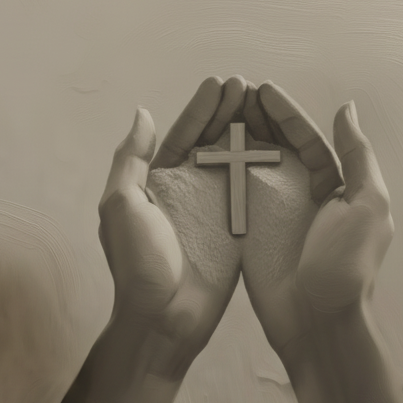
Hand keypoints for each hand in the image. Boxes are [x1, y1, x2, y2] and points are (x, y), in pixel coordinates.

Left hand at [59, 75, 245, 402]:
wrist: (165, 320)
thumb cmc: (137, 264)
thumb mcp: (122, 204)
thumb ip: (132, 158)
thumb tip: (145, 114)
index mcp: (157, 181)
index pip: (184, 134)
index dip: (202, 108)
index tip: (221, 82)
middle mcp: (186, 190)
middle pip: (212, 141)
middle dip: (229, 112)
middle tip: (248, 86)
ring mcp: (213, 209)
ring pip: (234, 160)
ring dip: (249, 132)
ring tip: (266, 105)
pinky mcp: (236, 228)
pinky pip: (251, 191)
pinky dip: (264, 167)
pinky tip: (281, 144)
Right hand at [241, 83, 400, 402]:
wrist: (317, 323)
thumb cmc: (348, 265)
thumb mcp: (367, 205)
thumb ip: (357, 156)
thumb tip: (345, 108)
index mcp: (336, 186)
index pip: (308, 139)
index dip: (286, 113)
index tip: (262, 90)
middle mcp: (304, 195)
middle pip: (278, 146)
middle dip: (258, 118)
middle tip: (234, 91)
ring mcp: (274, 213)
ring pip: (253, 164)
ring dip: (237, 136)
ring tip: (217, 111)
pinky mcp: (250, 231)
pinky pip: (234, 193)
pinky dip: (221, 169)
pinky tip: (203, 148)